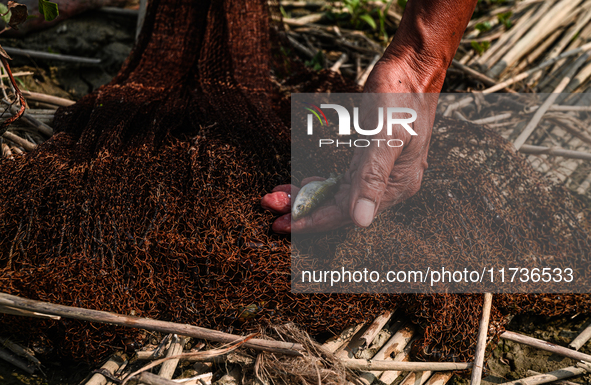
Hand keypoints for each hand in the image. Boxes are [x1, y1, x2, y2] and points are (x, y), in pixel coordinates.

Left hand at [262, 54, 443, 233]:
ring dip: (308, 197)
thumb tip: (361, 220)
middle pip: (340, 209)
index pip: (348, 214)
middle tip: (271, 206)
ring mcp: (381, 173)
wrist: (413, 69)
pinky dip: (321, 184)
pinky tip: (304, 183)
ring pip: (338, 196)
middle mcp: (389, 185)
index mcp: (396, 185)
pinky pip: (343, 182)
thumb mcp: (385, 134)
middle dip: (304, 209)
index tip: (286, 224)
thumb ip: (372, 177)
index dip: (315, 220)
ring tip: (278, 196)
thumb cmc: (401, 96)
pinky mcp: (372, 160)